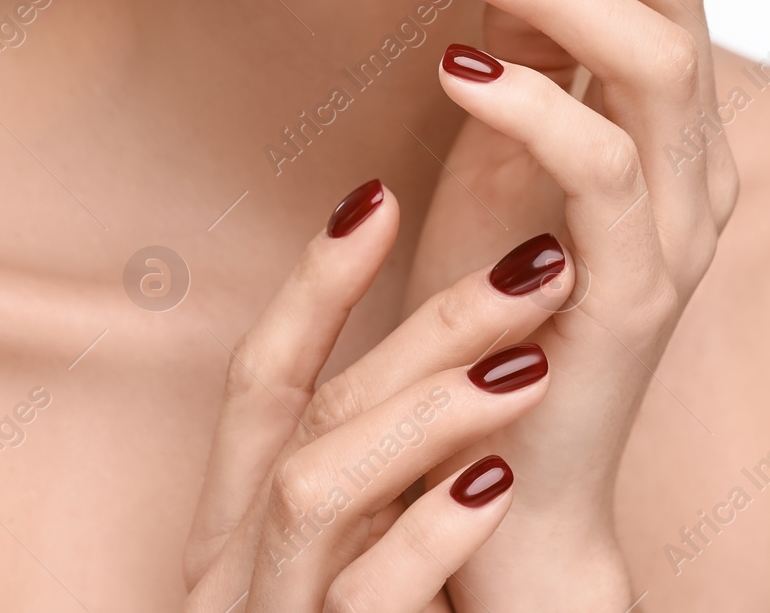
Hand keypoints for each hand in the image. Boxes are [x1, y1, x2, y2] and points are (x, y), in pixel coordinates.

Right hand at [182, 180, 577, 611]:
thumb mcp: (347, 554)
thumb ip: (371, 470)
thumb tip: (452, 350)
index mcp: (233, 523)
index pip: (261, 377)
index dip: (315, 283)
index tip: (380, 195)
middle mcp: (233, 567)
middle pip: (312, 412)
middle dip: (427, 330)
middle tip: (536, 266)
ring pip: (314, 484)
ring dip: (428, 414)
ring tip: (531, 366)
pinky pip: (367, 596)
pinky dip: (428, 533)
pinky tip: (499, 485)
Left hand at [407, 0, 739, 608]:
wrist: (507, 471)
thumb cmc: (496, 305)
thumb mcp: (501, 153)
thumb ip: (520, 55)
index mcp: (670, 118)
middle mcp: (696, 155)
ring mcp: (678, 221)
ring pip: (655, 57)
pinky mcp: (635, 289)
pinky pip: (602, 169)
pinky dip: (534, 103)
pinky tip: (459, 66)